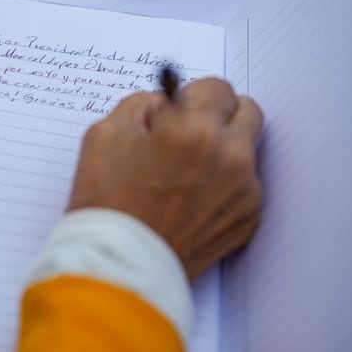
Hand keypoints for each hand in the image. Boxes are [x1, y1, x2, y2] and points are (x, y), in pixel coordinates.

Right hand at [69, 78, 263, 278]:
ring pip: (246, 150)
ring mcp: (244, 191)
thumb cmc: (105, 200)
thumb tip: (165, 104)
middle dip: (219, 114)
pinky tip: (189, 200)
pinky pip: (244, 185)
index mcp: (194, 129)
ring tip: (185, 172)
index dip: (192, 95)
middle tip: (189, 132)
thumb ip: (141, 105)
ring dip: (222, 150)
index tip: (177, 109)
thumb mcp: (104, 133)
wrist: (118, 265)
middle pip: (247, 110)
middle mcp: (230, 156)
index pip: (217, 86)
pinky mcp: (247, 219)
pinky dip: (223, 185)